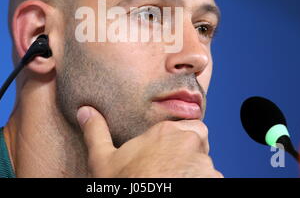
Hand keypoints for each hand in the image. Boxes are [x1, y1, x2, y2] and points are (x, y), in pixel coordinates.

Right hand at [76, 106, 223, 177]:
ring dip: (195, 172)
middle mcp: (189, 142)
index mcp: (166, 131)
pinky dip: (200, 183)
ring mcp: (203, 164)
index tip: (166, 155)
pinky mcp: (214, 182)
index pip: (187, 127)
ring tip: (172, 182)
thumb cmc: (123, 185)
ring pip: (206, 165)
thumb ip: (97, 132)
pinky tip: (179, 187)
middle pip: (199, 144)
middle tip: (170, 170)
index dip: (178, 141)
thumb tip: (85, 111)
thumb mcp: (103, 160)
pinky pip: (211, 180)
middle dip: (190, 154)